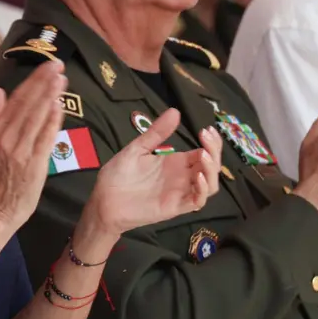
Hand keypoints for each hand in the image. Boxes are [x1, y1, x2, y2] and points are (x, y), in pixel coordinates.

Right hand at [0, 60, 66, 226]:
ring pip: (36, 116)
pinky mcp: (34, 163)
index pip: (16, 99)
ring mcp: (21, 150)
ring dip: (49, 96)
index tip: (46, 66)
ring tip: (61, 79)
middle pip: (28, 104)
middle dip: (43, 82)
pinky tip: (59, 105)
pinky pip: (44, 137)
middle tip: (58, 64)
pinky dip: (51, 120)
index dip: (33, 81)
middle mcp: (7, 137)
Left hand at [82, 110, 219, 238]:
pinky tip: (198, 176)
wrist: (103, 199)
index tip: (207, 130)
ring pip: (210, 184)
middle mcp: (182, 177)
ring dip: (212, 170)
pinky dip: (203, 190)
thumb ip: (156, 133)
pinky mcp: (175, 207)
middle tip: (207, 137)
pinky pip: (197, 201)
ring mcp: (180, 192)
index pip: (203, 152)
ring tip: (204, 155)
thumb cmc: (118, 175)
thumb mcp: (137, 149)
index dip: (210, 142)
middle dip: (214, 151)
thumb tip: (175, 111)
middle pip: (210, 166)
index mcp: (175, 162)